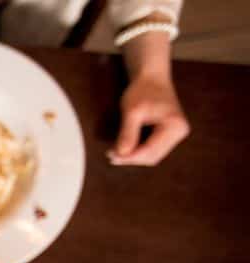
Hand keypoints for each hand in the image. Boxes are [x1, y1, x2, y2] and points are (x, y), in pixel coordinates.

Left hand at [109, 28, 188, 166]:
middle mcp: (179, 132)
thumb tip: (120, 154)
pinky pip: (153, 149)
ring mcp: (176, 134)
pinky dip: (139, 150)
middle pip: (153, 157)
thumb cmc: (142, 90)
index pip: (150, 151)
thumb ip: (127, 133)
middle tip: (111, 155)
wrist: (151, 77)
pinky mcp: (169, 134)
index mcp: (174, 126)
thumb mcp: (132, 111)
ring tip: (115, 152)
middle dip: (131, 158)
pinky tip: (126, 148)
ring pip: (152, 155)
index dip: (130, 157)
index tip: (111, 156)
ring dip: (134, 156)